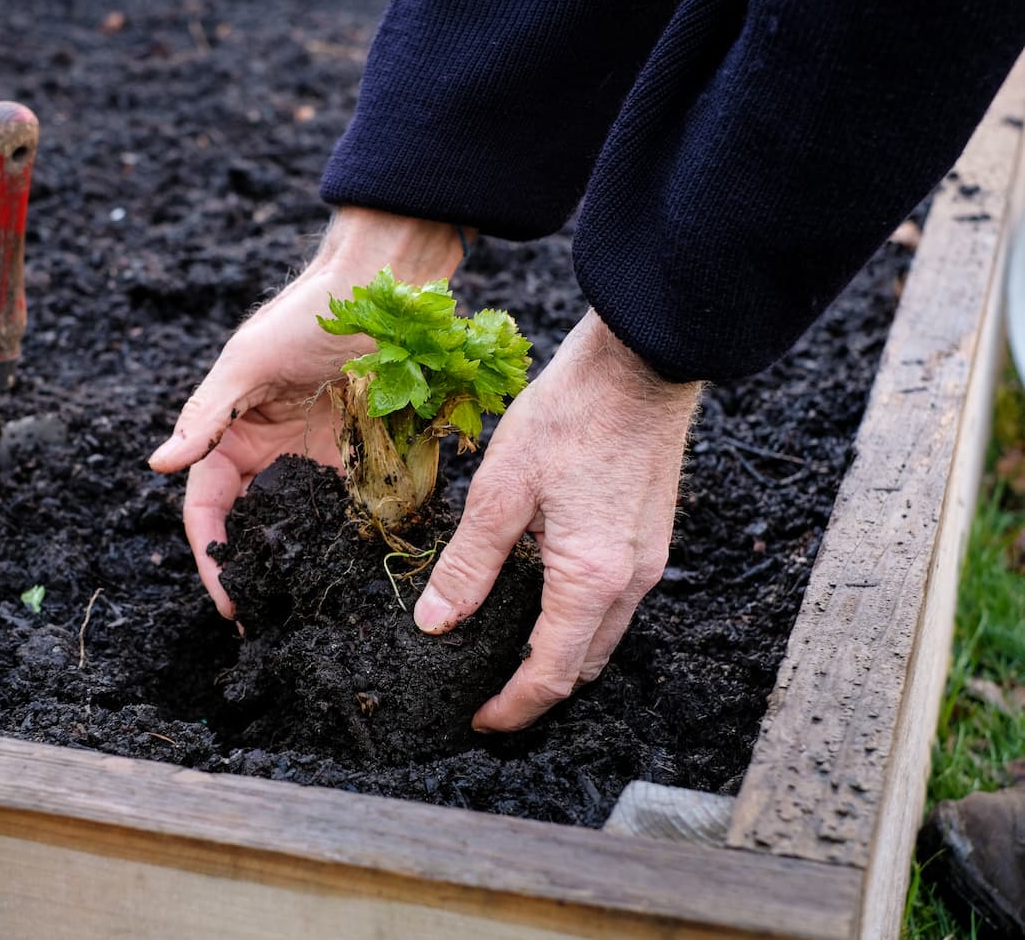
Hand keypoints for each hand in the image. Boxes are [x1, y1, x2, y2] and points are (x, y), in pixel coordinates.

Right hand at [149, 208, 466, 615]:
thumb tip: (158, 464)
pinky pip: (347, 510)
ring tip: (303, 612)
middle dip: (250, 570)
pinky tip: (350, 574)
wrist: (383, 286)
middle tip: (265, 620)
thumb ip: (207, 414)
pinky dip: (343, 541)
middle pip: (249, 525)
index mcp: (231, 433)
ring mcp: (316, 460)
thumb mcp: (248, 361)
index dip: (211, 553)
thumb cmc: (306, 313)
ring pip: (296, 525)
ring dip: (294, 564)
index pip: (207, 505)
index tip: (229, 599)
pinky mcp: (361, 460)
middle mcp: (270, 453)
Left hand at [412, 309, 702, 731]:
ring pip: (603, 637)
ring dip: (560, 656)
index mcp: (590, 579)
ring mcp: (648, 561)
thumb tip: (434, 620)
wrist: (639, 366)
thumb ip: (469, 563)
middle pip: (583, 666)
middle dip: (537, 691)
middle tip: (488, 694)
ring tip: (509, 653)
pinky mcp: (652, 539)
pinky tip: (544, 600)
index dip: (513, 707)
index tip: (479, 721)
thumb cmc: (570, 417)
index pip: (551, 675)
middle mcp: (630, 582)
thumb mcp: (501, 490)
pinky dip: (580, 622)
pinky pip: (616, 604)